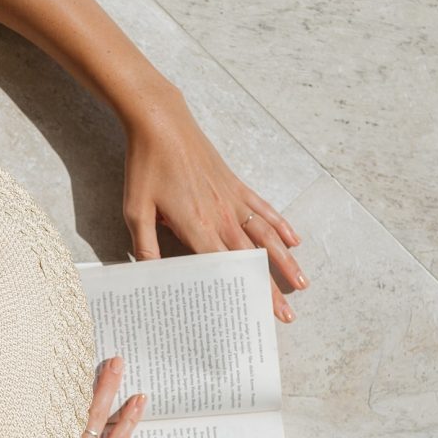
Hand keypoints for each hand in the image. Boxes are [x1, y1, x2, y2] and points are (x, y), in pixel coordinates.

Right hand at [14, 357, 144, 437]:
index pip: (42, 410)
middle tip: (97, 351)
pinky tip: (138, 401)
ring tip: (119, 364)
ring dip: (110, 389)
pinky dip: (128, 419)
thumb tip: (25, 432)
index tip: (55, 358)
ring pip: (97, 417)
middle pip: (71, 405)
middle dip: (84, 376)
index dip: (50, 383)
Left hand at [120, 85, 306, 321]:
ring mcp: (232, 199)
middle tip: (287, 314)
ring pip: (266, 235)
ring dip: (285, 260)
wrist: (162, 123)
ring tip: (302, 282)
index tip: (259, 312)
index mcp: (196, 225)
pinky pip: (264, 208)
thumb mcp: (135, 209)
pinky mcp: (236, 184)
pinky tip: (294, 240)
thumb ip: (145, 246)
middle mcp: (221, 215)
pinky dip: (280, 225)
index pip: (224, 267)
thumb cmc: (146, 166)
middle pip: (251, 258)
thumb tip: (152, 275)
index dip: (244, 291)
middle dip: (270, 288)